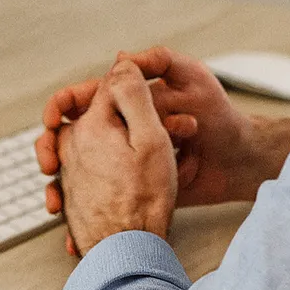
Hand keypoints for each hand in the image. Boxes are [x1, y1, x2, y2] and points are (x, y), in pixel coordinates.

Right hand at [37, 47, 289, 252]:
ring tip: (57, 205)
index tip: (53, 120)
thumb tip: (121, 56)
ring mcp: (124, 163)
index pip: (81, 100)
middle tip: (49, 166)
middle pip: (69, 138)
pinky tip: (75, 233)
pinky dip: (81, 218)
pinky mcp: (132, 191)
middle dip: (50, 151)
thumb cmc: (220, 117)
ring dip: (59, 189)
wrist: (239, 163)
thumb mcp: (193, 78)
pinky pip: (98, 202)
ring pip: (75, 174)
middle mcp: (121, 131)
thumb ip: (159, 61)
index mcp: (128, 102)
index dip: (60, 107)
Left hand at [56, 59, 177, 256]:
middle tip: (152, 125)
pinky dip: (104, 168)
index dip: (134, 84)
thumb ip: (134, 96)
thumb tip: (121, 62)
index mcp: (90, 126)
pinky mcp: (71, 194)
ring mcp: (69, 171)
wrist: (125, 255)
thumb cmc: (144, 201)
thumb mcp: (150, 139)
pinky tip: (123, 181)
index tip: (151, 89)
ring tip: (143, 157)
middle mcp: (71, 145)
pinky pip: (84, 170)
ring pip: (88, 141)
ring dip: (115, 143)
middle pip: (94, 112)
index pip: (108, 86)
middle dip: (123, 115)